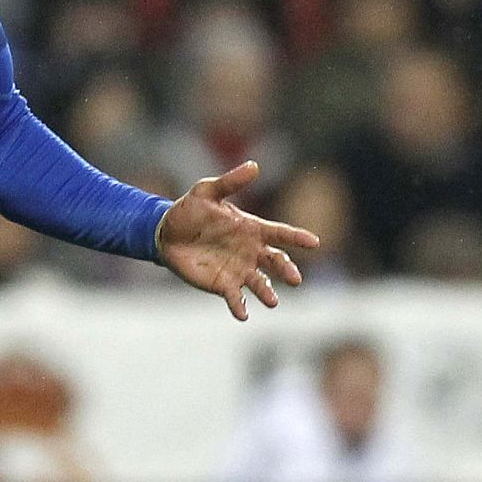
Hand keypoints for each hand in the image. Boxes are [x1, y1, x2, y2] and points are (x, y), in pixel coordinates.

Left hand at [155, 161, 319, 321]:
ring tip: (272, 301)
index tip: (314, 243)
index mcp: (251, 228)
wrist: (166, 233)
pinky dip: (240, 307)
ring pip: (260, 283)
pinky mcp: (223, 284)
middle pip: (276, 261)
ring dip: (267, 292)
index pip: (280, 233)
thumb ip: (230, 182)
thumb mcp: (207, 191)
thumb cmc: (189, 210)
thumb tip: (254, 165)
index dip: (297, 237)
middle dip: (286, 270)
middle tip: (295, 279)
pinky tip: (243, 315)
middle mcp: (250, 251)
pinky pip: (236, 298)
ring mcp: (238, 269)